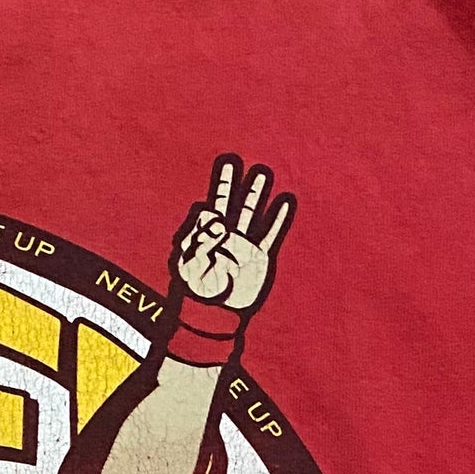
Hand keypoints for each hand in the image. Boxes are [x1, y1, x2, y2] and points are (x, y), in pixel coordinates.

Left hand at [172, 155, 293, 312]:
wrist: (215, 313)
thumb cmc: (198, 291)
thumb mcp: (190, 266)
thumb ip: (200, 241)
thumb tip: (217, 220)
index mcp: (204, 236)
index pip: (205, 213)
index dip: (205, 214)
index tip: (211, 219)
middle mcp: (224, 235)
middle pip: (228, 203)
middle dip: (230, 183)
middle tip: (231, 160)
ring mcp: (242, 244)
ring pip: (250, 213)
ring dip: (255, 193)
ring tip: (262, 172)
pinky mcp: (258, 256)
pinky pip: (269, 234)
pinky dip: (277, 219)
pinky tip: (285, 201)